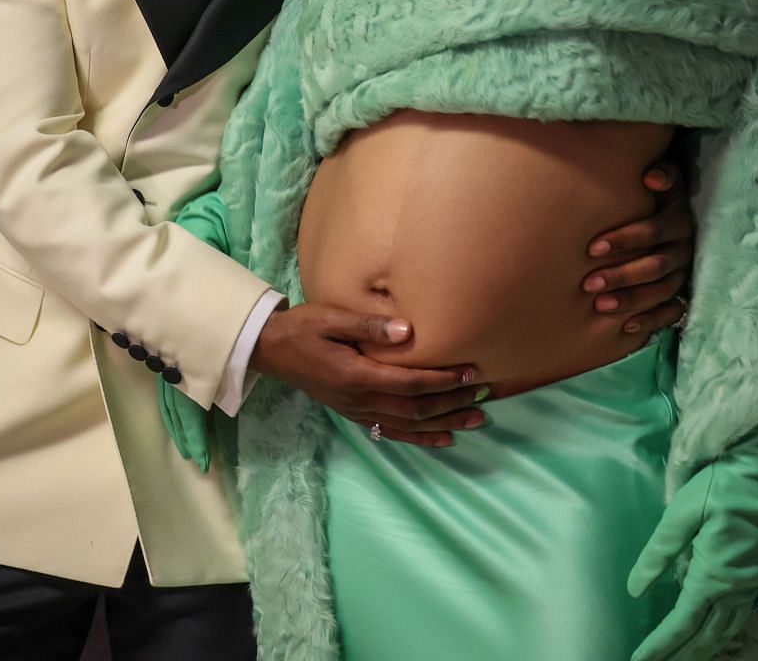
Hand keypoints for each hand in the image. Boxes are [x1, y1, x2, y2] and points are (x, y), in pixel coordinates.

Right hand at [250, 303, 488, 446]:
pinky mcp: (355, 415)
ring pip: (409, 425)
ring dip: (445, 423)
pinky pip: (392, 433)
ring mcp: (357, 411)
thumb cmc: (302, 328)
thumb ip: (368, 326)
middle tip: (485, 393)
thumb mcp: (330, 318)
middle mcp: (359, 400)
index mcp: (355, 375)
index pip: (409, 383)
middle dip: (452, 403)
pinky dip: (421, 438)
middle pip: (415, 409)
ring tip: (477, 420)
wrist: (272, 350)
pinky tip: (444, 438)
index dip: (443, 380)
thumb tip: (407, 330)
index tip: (472, 372)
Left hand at [585, 159, 694, 336]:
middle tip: (589, 284)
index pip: (653, 231)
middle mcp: (684, 249)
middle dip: (621, 275)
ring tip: (600, 306)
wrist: (676, 215)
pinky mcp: (683, 293)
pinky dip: (650, 321)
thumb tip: (651, 178)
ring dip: (631, 300)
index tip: (592, 248)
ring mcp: (684, 274)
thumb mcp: (666, 181)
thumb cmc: (657, 196)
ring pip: (661, 291)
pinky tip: (626, 328)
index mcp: (679, 221)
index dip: (625, 239)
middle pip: (655, 266)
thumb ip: (663, 174)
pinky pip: (672, 312)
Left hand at [626, 420, 757, 660]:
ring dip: (703, 648)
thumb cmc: (720, 487)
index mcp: (712, 576)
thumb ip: (658, 554)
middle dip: (680, 654)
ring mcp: (751, 585)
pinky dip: (723, 632)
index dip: (660, 645)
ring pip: (726, 631)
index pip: (681, 623)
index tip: (639, 660)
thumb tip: (635, 589)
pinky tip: (713, 633)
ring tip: (682, 658)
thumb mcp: (680, 514)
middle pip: (705, 636)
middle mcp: (735, 589)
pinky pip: (740, 617)